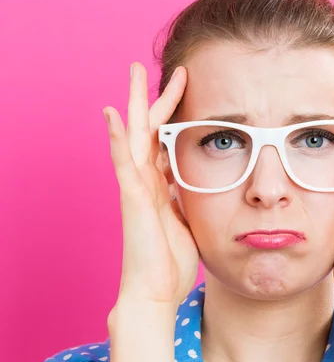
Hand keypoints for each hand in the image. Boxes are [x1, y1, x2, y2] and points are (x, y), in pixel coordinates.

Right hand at [102, 62, 198, 310]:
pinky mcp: (132, 201)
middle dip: (156, 98)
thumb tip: (192, 183)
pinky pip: (124, 164)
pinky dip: (117, 139)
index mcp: (159, 186)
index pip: (164, 140)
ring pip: (133, 137)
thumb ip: (185, 198)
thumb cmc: (170, 261)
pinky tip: (112, 115)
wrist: (155, 291)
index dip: (174, 114)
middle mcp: (145, 182)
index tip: (189, 89)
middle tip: (166, 69)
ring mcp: (136, 189)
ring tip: (133, 73)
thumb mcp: (186, 221)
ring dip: (134, 104)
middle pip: (149, 130)